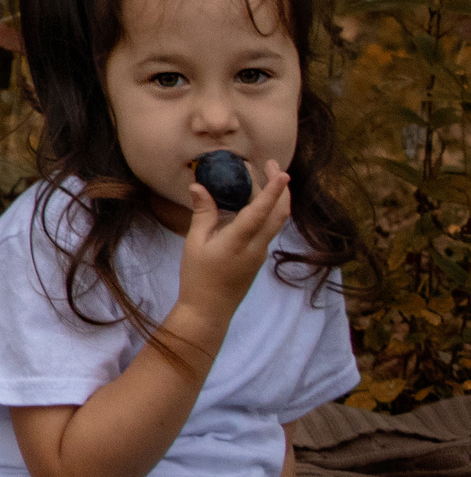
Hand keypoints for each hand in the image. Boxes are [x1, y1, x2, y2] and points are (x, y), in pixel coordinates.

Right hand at [173, 157, 292, 339]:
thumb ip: (202, 213)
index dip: (273, 190)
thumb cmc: (197, 276)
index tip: (281, 172)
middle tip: (274, 166)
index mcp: (239, 241)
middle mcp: (257, 246)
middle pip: (280, 214)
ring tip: (265, 179)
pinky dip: (267, 211)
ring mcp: (260, 253)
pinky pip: (268, 229)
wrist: (209, 310)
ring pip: (277, 221)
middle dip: (282, 189)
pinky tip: (253, 203)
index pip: (261, 211)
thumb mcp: (195, 243)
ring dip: (276, 199)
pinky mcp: (258, 257)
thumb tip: (198, 185)